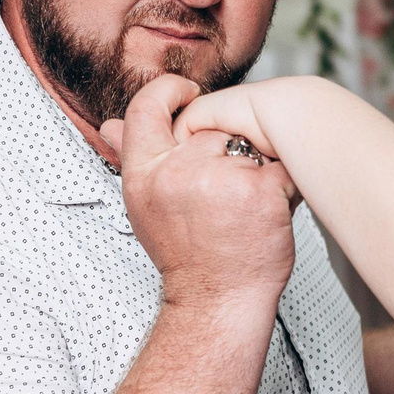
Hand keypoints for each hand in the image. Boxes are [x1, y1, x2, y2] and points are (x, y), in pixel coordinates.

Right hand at [111, 75, 298, 318]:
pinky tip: (268, 211)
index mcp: (144, 175)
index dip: (170, 91)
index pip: (147, 107)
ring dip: (255, 167)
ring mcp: (220, 179)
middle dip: (225, 150)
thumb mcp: (146, 207)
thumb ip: (132, 159)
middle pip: (210, 126)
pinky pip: (280, 163)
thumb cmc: (187, 256)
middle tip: (224, 192)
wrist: (218, 301)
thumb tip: (111, 125)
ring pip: (247, 143)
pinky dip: (282, 184)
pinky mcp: (260, 189)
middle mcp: (177, 173)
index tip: (188, 93)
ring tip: (244, 206)